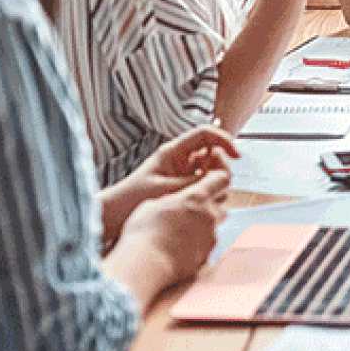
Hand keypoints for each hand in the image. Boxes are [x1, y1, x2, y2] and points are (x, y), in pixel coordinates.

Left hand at [107, 122, 239, 221]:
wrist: (113, 216)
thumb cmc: (131, 199)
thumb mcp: (167, 189)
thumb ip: (196, 182)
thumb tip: (220, 178)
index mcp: (173, 152)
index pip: (206, 134)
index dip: (224, 140)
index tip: (236, 155)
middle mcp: (179, 160)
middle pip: (213, 154)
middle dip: (221, 167)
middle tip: (217, 184)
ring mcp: (181, 175)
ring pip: (211, 172)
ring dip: (215, 183)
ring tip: (203, 198)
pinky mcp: (182, 189)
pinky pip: (203, 187)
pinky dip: (207, 193)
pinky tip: (201, 205)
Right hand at [117, 168, 232, 282]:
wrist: (147, 264)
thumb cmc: (144, 232)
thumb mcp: (150, 205)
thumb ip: (169, 200)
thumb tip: (171, 203)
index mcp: (195, 198)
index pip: (220, 179)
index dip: (216, 179)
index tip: (208, 181)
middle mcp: (208, 215)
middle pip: (221, 205)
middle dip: (210, 206)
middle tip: (189, 211)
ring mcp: (210, 236)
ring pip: (214, 226)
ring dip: (203, 226)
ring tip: (181, 232)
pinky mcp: (207, 254)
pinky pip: (207, 244)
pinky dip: (197, 244)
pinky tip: (179, 248)